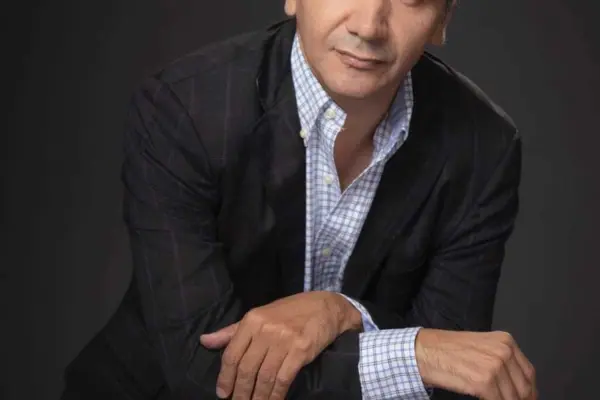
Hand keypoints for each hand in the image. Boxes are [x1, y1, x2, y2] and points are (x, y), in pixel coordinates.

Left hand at [200, 291, 361, 399]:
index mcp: (252, 320)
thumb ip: (232, 331)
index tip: (223, 393)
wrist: (324, 306)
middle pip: (246, 369)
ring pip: (264, 377)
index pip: (232, 354)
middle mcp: (266, 329)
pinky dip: (276, 395)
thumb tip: (204, 341)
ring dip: (257, 398)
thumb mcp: (259, 316)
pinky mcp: (301, 350)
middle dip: (240, 392)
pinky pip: (283, 379)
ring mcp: (284, 340)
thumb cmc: (289, 312)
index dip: (225, 378)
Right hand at [416, 329, 536, 399]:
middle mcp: (503, 351)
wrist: (425, 350)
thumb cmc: (447, 349)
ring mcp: (494, 366)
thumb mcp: (481, 347)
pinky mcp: (484, 382)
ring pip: (512, 398)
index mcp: (505, 341)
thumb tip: (516, 386)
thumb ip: (500, 361)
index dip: (530, 392)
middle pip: (524, 387)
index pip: (528, 373)